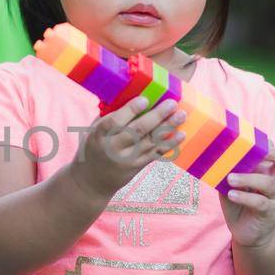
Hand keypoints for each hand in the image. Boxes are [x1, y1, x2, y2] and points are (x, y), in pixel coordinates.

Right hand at [71, 95, 186, 200]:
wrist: (93, 180)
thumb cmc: (94, 148)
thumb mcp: (93, 131)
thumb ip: (109, 116)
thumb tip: (129, 93)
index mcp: (99, 135)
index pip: (115, 122)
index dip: (130, 110)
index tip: (145, 99)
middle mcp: (113, 147)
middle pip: (137, 130)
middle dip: (157, 116)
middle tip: (172, 103)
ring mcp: (127, 159)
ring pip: (151, 141)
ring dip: (168, 127)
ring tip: (181, 114)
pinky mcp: (138, 166)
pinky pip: (156, 153)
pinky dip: (169, 143)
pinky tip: (180, 134)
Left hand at [218, 148, 274, 249]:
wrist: (249, 234)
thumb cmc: (239, 205)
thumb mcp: (231, 187)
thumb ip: (226, 173)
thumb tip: (210, 158)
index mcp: (265, 171)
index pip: (273, 152)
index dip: (267, 144)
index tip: (248, 137)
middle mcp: (272, 182)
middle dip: (273, 154)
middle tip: (256, 150)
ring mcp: (272, 198)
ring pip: (268, 183)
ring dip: (249, 178)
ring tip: (230, 178)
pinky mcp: (268, 213)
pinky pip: (260, 202)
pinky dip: (245, 197)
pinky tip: (232, 195)